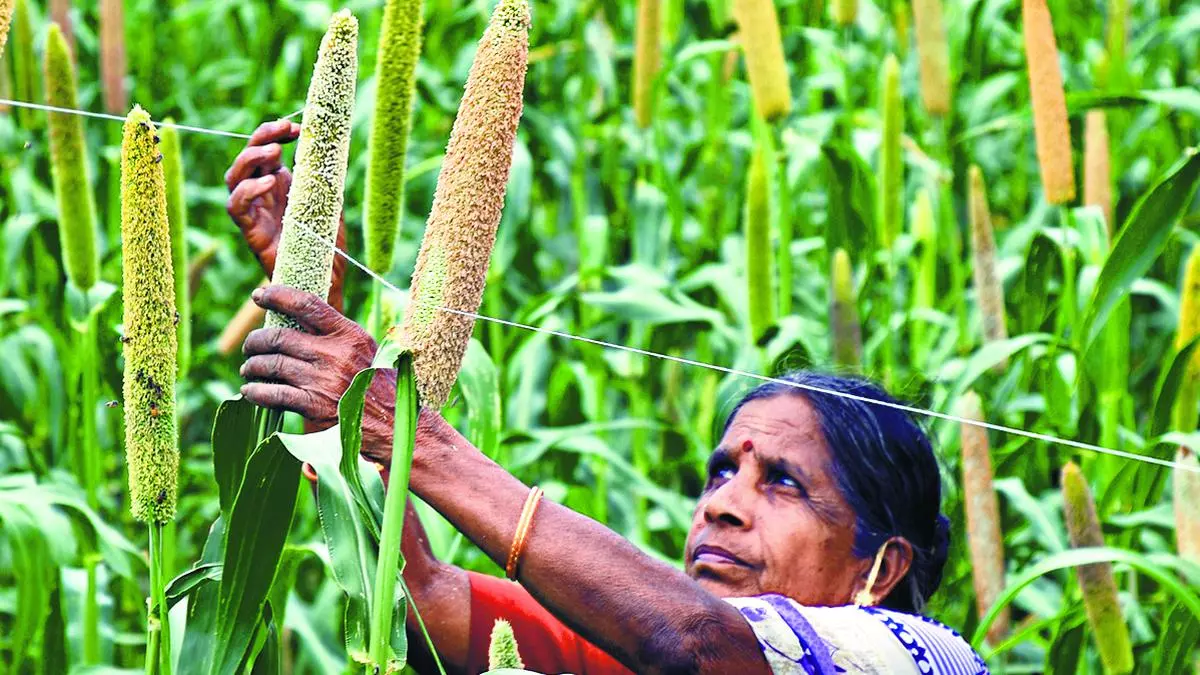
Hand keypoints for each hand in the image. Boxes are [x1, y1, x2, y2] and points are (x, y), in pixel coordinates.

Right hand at [225, 121, 346, 308]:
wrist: (326, 280)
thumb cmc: (328, 244)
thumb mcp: (330, 201)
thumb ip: (322, 176)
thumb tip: (322, 144)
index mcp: (280, 185)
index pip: (265, 150)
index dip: (273, 133)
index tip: (295, 125)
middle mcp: (263, 196)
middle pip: (246, 158)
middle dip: (261, 137)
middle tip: (285, 129)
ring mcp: (255, 213)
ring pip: (233, 178)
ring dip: (250, 159)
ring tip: (276, 153)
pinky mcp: (251, 232)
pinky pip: (236, 207)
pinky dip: (248, 190)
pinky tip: (270, 182)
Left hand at [239, 285, 393, 449]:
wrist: (393, 423)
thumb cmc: (376, 384)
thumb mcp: (364, 350)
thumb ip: (335, 335)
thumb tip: (295, 320)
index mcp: (349, 334)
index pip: (306, 304)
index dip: (277, 296)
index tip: (258, 294)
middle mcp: (334, 353)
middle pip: (279, 336)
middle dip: (256, 340)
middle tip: (251, 346)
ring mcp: (322, 380)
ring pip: (271, 364)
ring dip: (253, 366)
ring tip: (249, 369)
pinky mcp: (313, 406)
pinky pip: (272, 394)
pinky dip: (255, 392)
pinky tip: (250, 391)